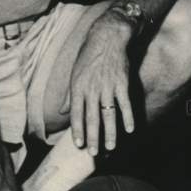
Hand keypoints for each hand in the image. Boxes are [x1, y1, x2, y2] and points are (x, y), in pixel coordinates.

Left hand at [60, 11, 134, 155]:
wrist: (108, 37)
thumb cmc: (89, 55)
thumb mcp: (74, 73)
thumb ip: (70, 95)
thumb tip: (61, 112)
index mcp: (78, 86)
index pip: (76, 113)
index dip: (77, 130)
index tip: (78, 144)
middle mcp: (92, 88)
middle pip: (92, 117)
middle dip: (93, 137)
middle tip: (93, 152)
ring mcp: (108, 86)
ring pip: (109, 114)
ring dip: (110, 132)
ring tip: (111, 146)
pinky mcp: (122, 83)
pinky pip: (125, 104)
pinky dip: (128, 117)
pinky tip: (129, 129)